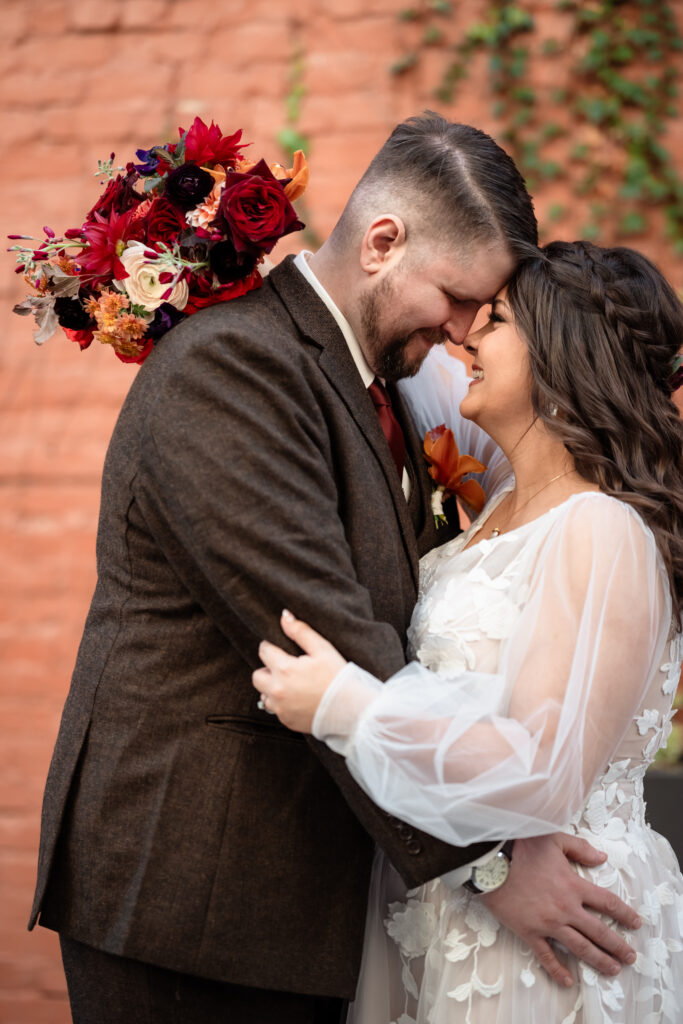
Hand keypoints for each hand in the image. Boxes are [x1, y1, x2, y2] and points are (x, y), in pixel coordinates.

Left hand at [252, 610, 346, 731]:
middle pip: (257, 675)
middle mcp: (277, 690)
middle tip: (285, 668)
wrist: (350, 710)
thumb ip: (300, 631)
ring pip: (263, 694)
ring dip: (272, 688)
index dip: (272, 647)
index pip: (264, 651)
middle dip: (267, 669)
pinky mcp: (286, 721)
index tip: (282, 650)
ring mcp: (280, 708)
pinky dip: (282, 703)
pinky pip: (275, 710)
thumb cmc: (337, 677)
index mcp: (284, 669)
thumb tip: (284, 616)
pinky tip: (298, 698)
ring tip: (292, 685)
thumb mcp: (322, 649)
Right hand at [481, 833, 640, 987]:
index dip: (625, 914)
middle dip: (618, 946)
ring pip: (579, 947)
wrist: (492, 861)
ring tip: (613, 969)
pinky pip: (546, 955)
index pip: (607, 903)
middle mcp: (566, 908)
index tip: (636, 923)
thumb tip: (602, 858)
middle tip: (630, 957)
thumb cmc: (522, 847)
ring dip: (599, 960)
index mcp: (574, 885)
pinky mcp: (529, 932)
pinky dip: (557, 970)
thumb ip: (581, 849)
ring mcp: (548, 923)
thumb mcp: (554, 839)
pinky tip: (568, 981)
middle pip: (599, 932)